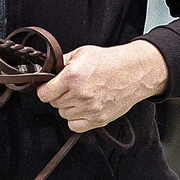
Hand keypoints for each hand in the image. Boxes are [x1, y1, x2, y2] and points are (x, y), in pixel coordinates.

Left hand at [38, 40, 168, 131]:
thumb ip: (62, 63)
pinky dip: (76, 119)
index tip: (49, 88)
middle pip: (54, 104)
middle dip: (59, 96)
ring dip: (69, 107)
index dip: (45, 90)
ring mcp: (90, 108)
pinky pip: (75, 126)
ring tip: (82, 95)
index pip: (44, 94)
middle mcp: (80, 93)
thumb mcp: (82, 53)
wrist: (134, 72)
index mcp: (73, 76)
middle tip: (71, 88)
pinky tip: (84, 108)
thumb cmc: (111, 62)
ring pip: (64, 114)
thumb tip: (48, 71)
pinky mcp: (98, 119)